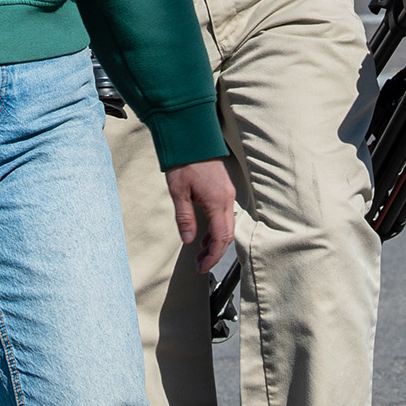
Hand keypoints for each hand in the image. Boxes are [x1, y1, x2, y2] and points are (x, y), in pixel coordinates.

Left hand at [164, 158, 235, 274]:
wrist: (192, 138)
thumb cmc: (184, 161)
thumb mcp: (178, 192)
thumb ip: (185, 217)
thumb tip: (189, 240)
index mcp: (217, 201)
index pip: (221, 237)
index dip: (213, 256)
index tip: (203, 267)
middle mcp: (227, 198)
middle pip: (227, 234)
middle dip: (215, 252)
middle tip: (200, 264)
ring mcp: (227, 193)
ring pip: (227, 225)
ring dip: (216, 241)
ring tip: (200, 253)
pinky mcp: (224, 189)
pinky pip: (225, 215)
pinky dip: (217, 229)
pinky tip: (206, 235)